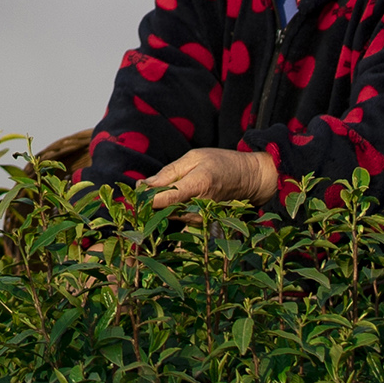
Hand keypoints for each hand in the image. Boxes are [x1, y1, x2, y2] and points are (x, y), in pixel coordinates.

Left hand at [142, 147, 280, 208]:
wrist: (248, 180)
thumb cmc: (221, 163)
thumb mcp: (195, 157)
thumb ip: (169, 172)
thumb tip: (144, 184)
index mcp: (198, 185)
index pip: (164, 199)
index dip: (145, 198)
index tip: (134, 190)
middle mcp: (199, 207)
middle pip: (162, 210)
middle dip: (147, 201)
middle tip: (141, 188)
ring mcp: (201, 219)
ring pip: (167, 216)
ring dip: (157, 205)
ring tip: (156, 190)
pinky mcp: (200, 225)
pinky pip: (176, 218)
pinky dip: (168, 209)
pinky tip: (169, 198)